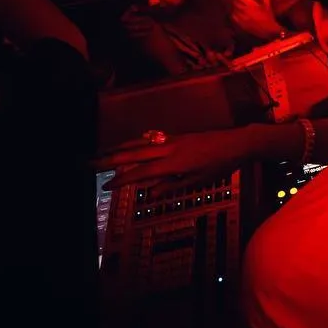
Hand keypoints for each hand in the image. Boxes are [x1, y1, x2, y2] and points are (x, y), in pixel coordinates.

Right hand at [102, 126, 251, 196]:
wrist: (237, 142)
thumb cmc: (220, 165)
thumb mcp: (198, 180)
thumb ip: (173, 185)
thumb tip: (151, 192)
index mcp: (172, 162)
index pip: (141, 172)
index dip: (122, 180)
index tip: (105, 186)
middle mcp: (168, 148)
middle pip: (133, 153)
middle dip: (110, 159)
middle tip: (90, 163)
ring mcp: (172, 139)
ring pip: (140, 142)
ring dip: (120, 147)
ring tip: (103, 152)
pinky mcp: (177, 135)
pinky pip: (151, 138)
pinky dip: (136, 141)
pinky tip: (131, 144)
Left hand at [229, 0, 286, 40]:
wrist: (268, 30)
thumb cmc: (268, 16)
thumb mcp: (267, 5)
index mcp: (251, 4)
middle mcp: (244, 10)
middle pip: (236, 3)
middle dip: (236, 0)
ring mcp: (242, 18)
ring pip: (234, 10)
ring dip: (236, 7)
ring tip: (237, 6)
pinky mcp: (241, 24)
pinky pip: (234, 17)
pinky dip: (235, 14)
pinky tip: (237, 14)